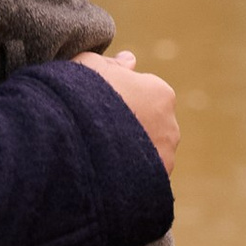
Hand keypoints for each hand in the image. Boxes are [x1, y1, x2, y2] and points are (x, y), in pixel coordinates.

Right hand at [75, 49, 177, 170]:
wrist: (74, 139)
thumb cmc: (81, 96)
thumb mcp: (89, 66)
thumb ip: (112, 64)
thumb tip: (130, 60)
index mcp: (160, 93)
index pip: (146, 95)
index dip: (120, 99)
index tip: (98, 105)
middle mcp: (170, 126)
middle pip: (150, 124)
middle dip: (131, 127)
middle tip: (98, 132)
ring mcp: (165, 158)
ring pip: (149, 153)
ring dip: (131, 154)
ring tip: (99, 157)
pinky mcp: (154, 184)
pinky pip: (143, 178)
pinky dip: (129, 177)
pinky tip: (105, 176)